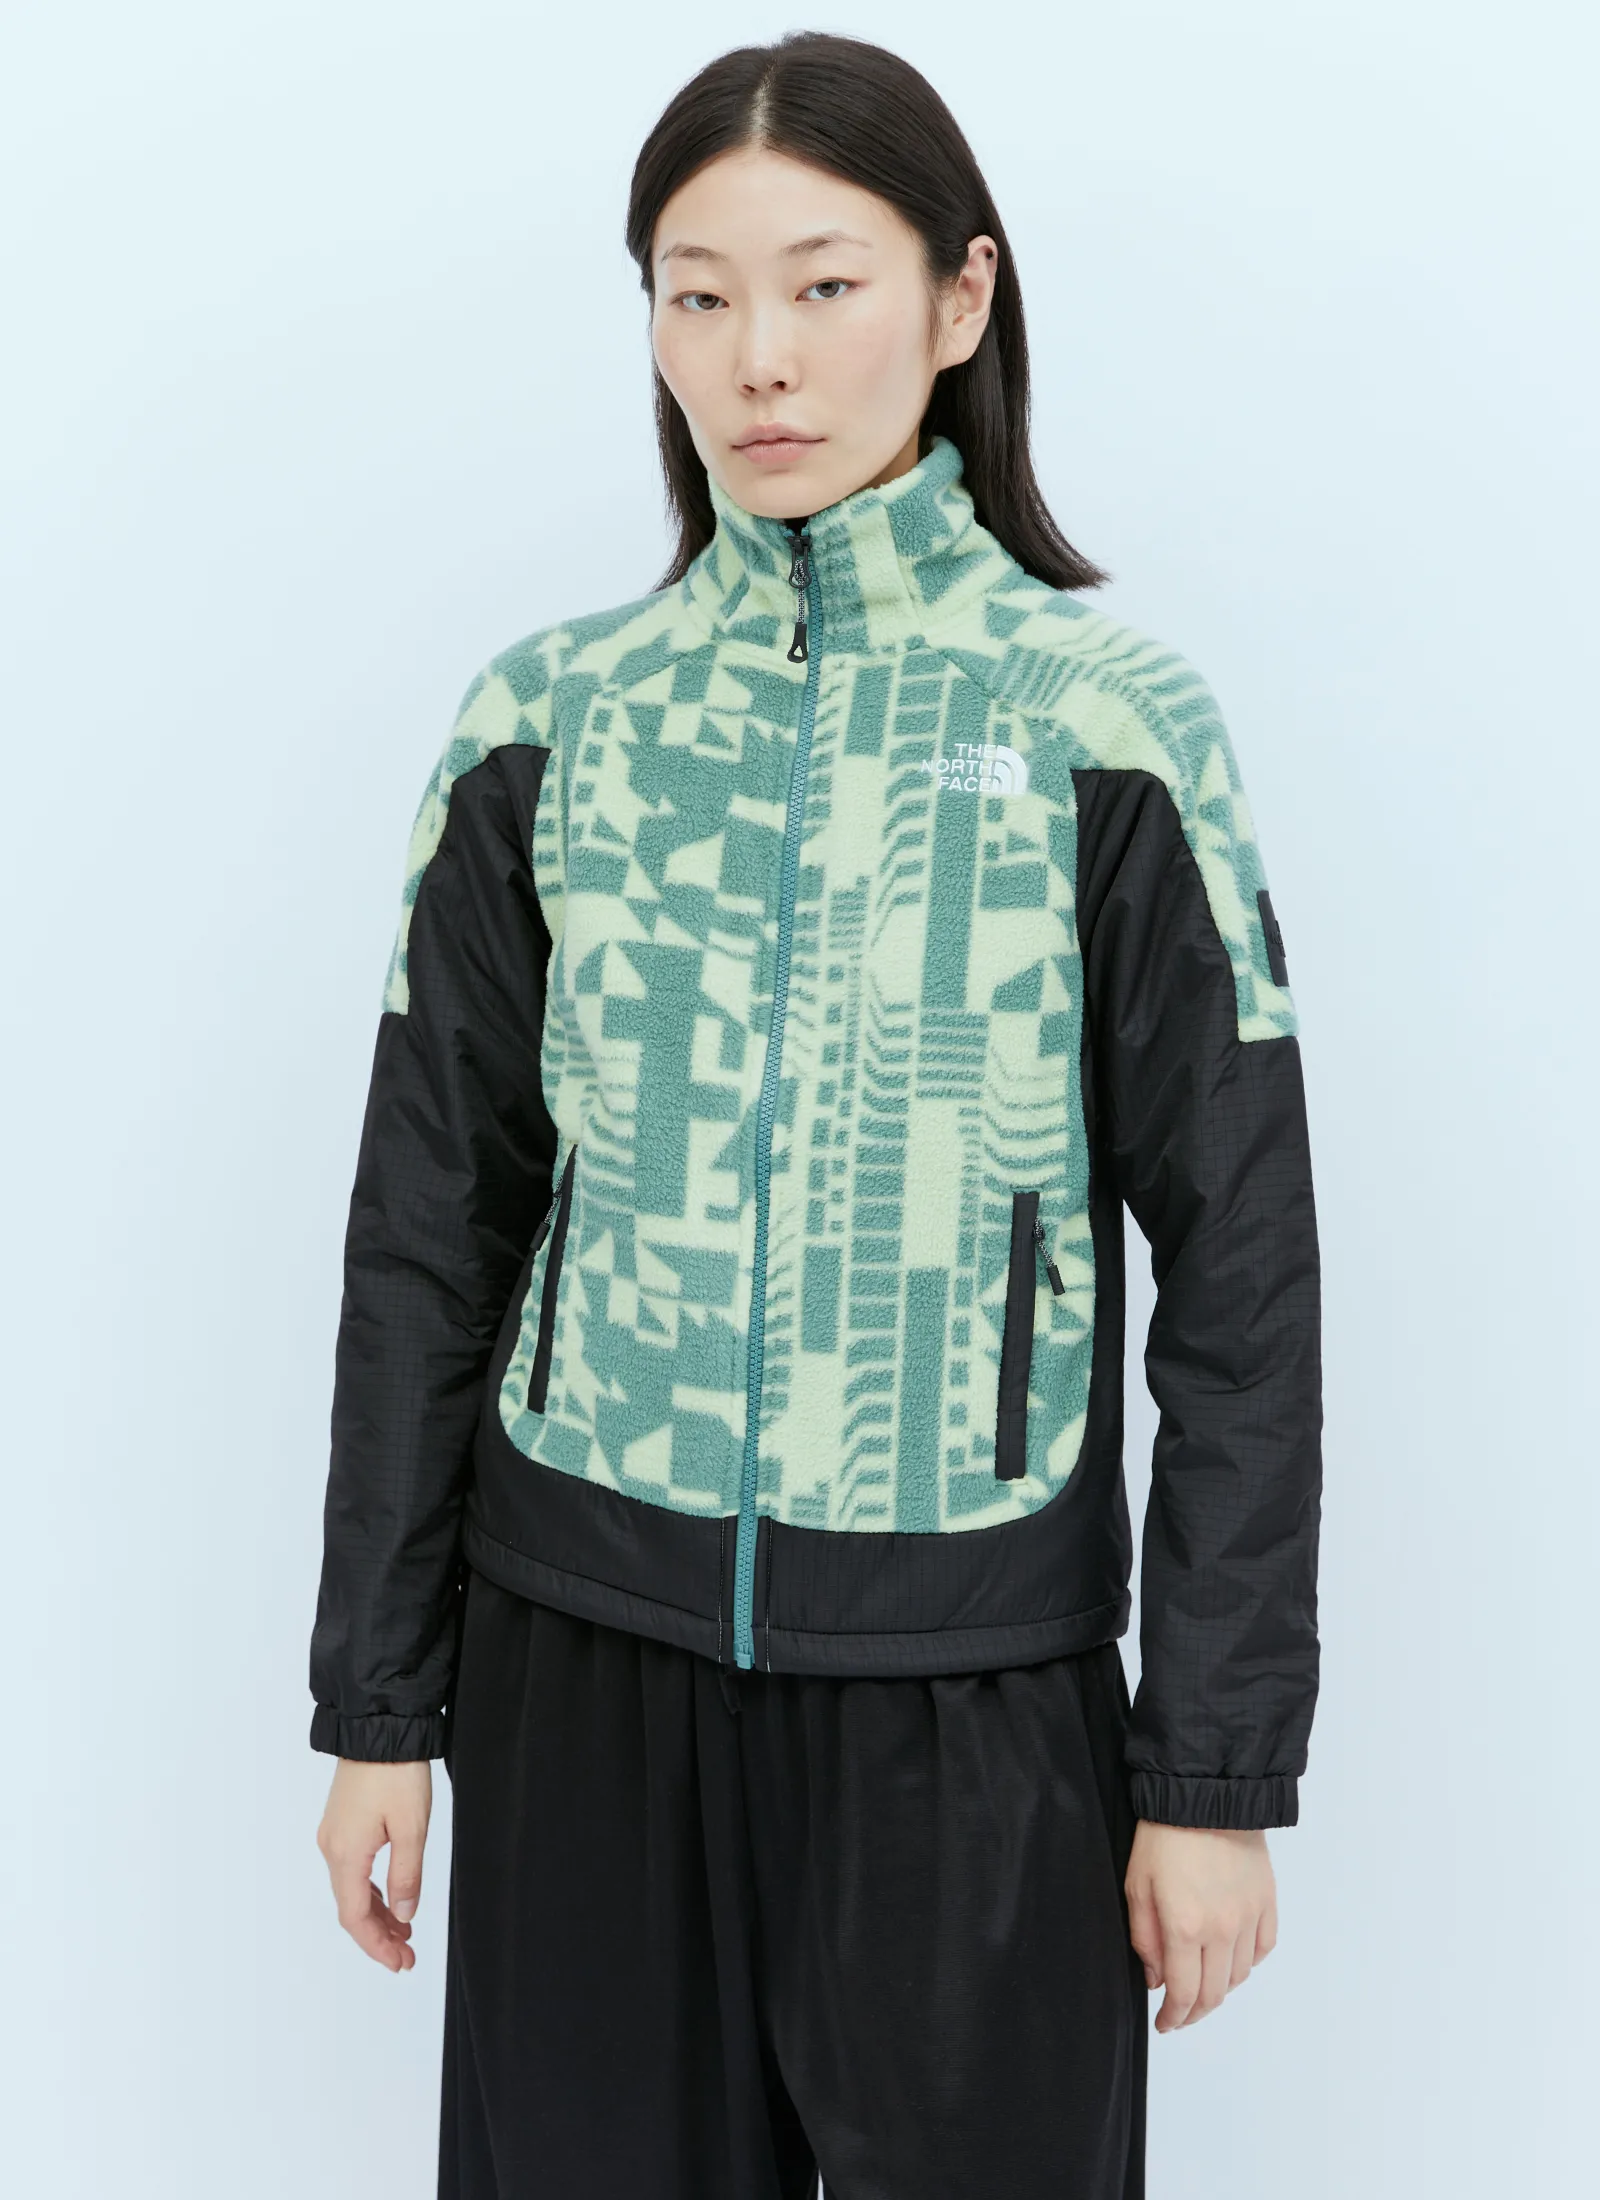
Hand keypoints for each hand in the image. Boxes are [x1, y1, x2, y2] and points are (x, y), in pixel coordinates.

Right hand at [316, 1759, 432, 1970]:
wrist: (379, 1727)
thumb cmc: (396, 1773)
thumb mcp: (411, 1827)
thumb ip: (406, 1875)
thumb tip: (404, 1915)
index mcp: (346, 1854)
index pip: (355, 1917)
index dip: (376, 1945)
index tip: (399, 1963)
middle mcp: (332, 1848)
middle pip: (351, 1907)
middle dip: (378, 1936)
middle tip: (407, 1957)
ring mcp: (333, 1834)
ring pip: (352, 1889)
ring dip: (376, 1914)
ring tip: (404, 1934)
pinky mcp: (341, 1822)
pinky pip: (352, 1869)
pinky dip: (372, 1891)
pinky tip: (391, 1899)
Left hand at [1124, 1819, 1277, 2031]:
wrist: (1205, 1793)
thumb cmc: (1163, 1835)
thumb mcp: (1137, 1885)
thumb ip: (1144, 1939)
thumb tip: (1155, 1979)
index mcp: (1184, 1927)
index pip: (1184, 1994)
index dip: (1174, 2018)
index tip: (1165, 2023)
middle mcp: (1222, 1930)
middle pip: (1215, 1994)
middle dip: (1196, 2012)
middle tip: (1181, 2014)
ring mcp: (1249, 1917)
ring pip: (1239, 1976)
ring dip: (1220, 1989)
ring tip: (1203, 1985)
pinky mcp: (1267, 1901)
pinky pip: (1263, 1949)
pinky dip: (1247, 1963)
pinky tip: (1232, 1960)